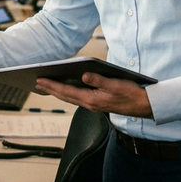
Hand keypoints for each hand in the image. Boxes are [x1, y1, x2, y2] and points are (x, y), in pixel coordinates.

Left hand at [35, 73, 153, 118]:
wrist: (143, 105)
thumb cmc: (130, 94)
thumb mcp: (114, 84)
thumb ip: (98, 80)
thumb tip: (83, 75)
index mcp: (92, 100)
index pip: (67, 91)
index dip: (52, 85)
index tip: (40, 80)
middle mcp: (90, 104)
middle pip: (66, 96)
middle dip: (51, 88)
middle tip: (38, 81)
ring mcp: (94, 104)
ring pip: (71, 98)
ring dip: (58, 91)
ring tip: (48, 84)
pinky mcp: (98, 103)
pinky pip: (78, 98)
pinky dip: (69, 92)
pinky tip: (67, 88)